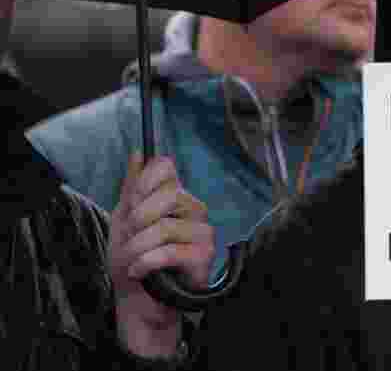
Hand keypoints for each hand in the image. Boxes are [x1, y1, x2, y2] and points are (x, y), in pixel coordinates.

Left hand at [108, 153, 214, 357]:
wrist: (136, 301)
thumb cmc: (132, 261)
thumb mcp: (123, 220)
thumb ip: (132, 187)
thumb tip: (138, 153)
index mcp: (177, 197)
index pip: (166, 167)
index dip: (144, 182)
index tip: (131, 203)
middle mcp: (195, 210)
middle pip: (169, 194)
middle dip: (138, 219)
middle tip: (130, 238)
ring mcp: (203, 234)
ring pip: (164, 227)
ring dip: (136, 248)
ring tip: (132, 261)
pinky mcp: (203, 258)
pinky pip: (168, 252)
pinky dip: (144, 263)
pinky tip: (140, 271)